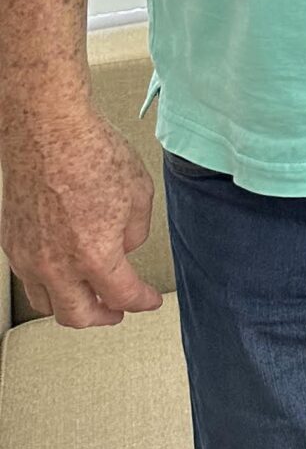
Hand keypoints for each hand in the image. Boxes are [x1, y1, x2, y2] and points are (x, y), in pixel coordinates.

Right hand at [0, 105, 164, 328]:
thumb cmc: (90, 152)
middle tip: (117, 311)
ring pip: (47, 303)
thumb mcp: (138, 191)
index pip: (123, 295)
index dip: (142, 301)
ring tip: (86, 297)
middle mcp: (57, 265)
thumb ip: (135, 230)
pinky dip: (48, 283)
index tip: (149, 300)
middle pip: (78, 316)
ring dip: (71, 306)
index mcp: (95, 255)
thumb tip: (125, 245)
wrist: (47, 131)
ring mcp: (29, 257)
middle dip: (103, 318)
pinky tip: (61, 271)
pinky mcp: (12, 243)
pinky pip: (28, 278)